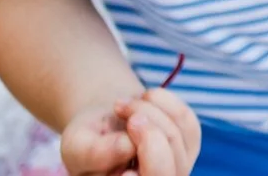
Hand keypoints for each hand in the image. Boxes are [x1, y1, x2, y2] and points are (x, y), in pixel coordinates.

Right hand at [59, 88, 200, 175]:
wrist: (108, 120)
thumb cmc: (88, 140)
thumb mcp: (76, 145)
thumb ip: (96, 153)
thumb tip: (127, 146)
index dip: (148, 173)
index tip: (128, 171)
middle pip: (163, 172)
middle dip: (148, 136)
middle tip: (127, 116)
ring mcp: (176, 169)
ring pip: (174, 139)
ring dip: (148, 111)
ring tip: (122, 105)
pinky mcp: (190, 146)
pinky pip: (186, 121)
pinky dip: (164, 102)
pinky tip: (145, 99)